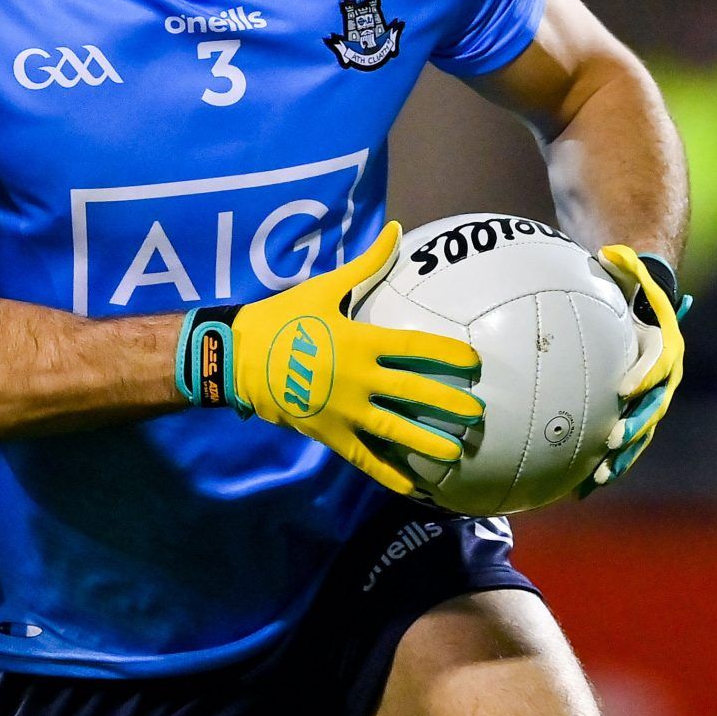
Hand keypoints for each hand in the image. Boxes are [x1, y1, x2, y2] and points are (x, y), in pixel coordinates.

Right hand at [177, 222, 484, 496]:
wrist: (238, 356)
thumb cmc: (284, 317)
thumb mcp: (324, 287)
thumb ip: (366, 264)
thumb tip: (394, 230)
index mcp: (361, 341)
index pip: (417, 349)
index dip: (449, 356)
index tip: (474, 363)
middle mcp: (358, 378)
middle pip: (415, 392)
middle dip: (450, 403)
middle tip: (477, 413)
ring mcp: (343, 409)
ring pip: (395, 430)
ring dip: (428, 442)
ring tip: (455, 452)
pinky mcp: (328, 433)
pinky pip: (364, 457)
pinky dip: (388, 473)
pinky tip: (412, 485)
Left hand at [580, 248, 688, 493]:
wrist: (644, 296)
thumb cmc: (629, 279)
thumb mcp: (627, 267)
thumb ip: (623, 264)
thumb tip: (608, 253)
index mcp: (664, 344)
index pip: (658, 363)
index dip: (644, 376)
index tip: (624, 389)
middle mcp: (663, 376)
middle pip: (652, 407)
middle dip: (634, 428)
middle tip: (612, 443)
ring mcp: (650, 395)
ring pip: (640, 431)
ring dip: (622, 456)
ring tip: (598, 478)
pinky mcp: (633, 408)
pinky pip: (621, 437)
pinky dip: (605, 460)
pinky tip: (580, 483)